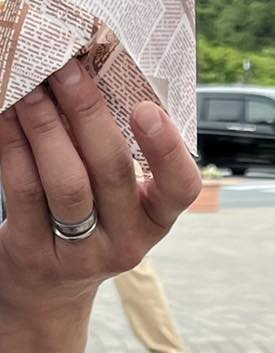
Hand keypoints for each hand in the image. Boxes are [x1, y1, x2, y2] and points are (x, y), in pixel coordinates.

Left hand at [0, 58, 200, 319]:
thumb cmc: (87, 220)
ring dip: (45, 125)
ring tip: (29, 84)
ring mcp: (81, 253)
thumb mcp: (116, 198)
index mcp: (155, 220)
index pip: (180, 189)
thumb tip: (90, 74)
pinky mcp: (35, 252)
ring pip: (66, 183)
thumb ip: (116, 151)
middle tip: (64, 67)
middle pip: (112, 173)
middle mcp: (126, 242)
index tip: (145, 108)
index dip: (167, 150)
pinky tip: (5, 112)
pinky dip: (12, 143)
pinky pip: (22, 189)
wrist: (49, 285)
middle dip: (87, 112)